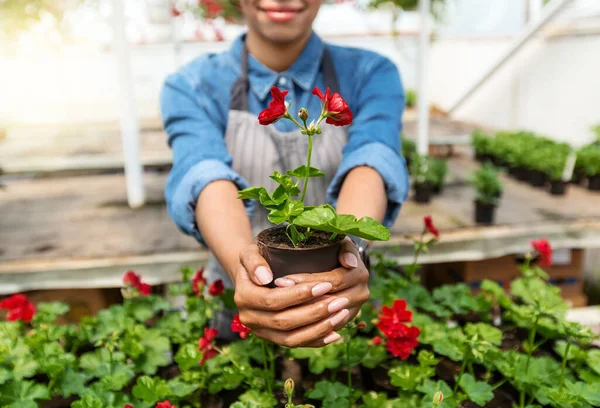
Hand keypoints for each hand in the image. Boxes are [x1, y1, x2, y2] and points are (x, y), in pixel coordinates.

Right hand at [233, 243, 352, 347]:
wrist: (252, 275)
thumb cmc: (256, 259)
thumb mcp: (250, 252)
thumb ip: (254, 261)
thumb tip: (265, 277)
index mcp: (243, 297)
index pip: (273, 300)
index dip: (300, 294)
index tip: (326, 284)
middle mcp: (249, 318)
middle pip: (284, 322)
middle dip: (315, 312)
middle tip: (341, 301)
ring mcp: (261, 332)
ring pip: (292, 339)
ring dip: (319, 329)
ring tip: (342, 314)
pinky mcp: (273, 339)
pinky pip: (296, 344)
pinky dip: (316, 340)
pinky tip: (336, 333)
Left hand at [274, 237, 369, 324]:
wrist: (344, 263)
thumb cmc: (336, 247)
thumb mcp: (341, 241)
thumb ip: (346, 248)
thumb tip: (349, 263)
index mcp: (360, 274)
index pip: (332, 281)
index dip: (306, 282)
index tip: (282, 279)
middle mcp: (361, 293)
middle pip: (328, 301)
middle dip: (300, 298)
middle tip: (274, 293)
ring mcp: (354, 310)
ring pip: (325, 318)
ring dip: (300, 313)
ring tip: (276, 307)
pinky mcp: (344, 320)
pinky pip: (325, 329)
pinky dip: (307, 326)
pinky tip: (286, 319)